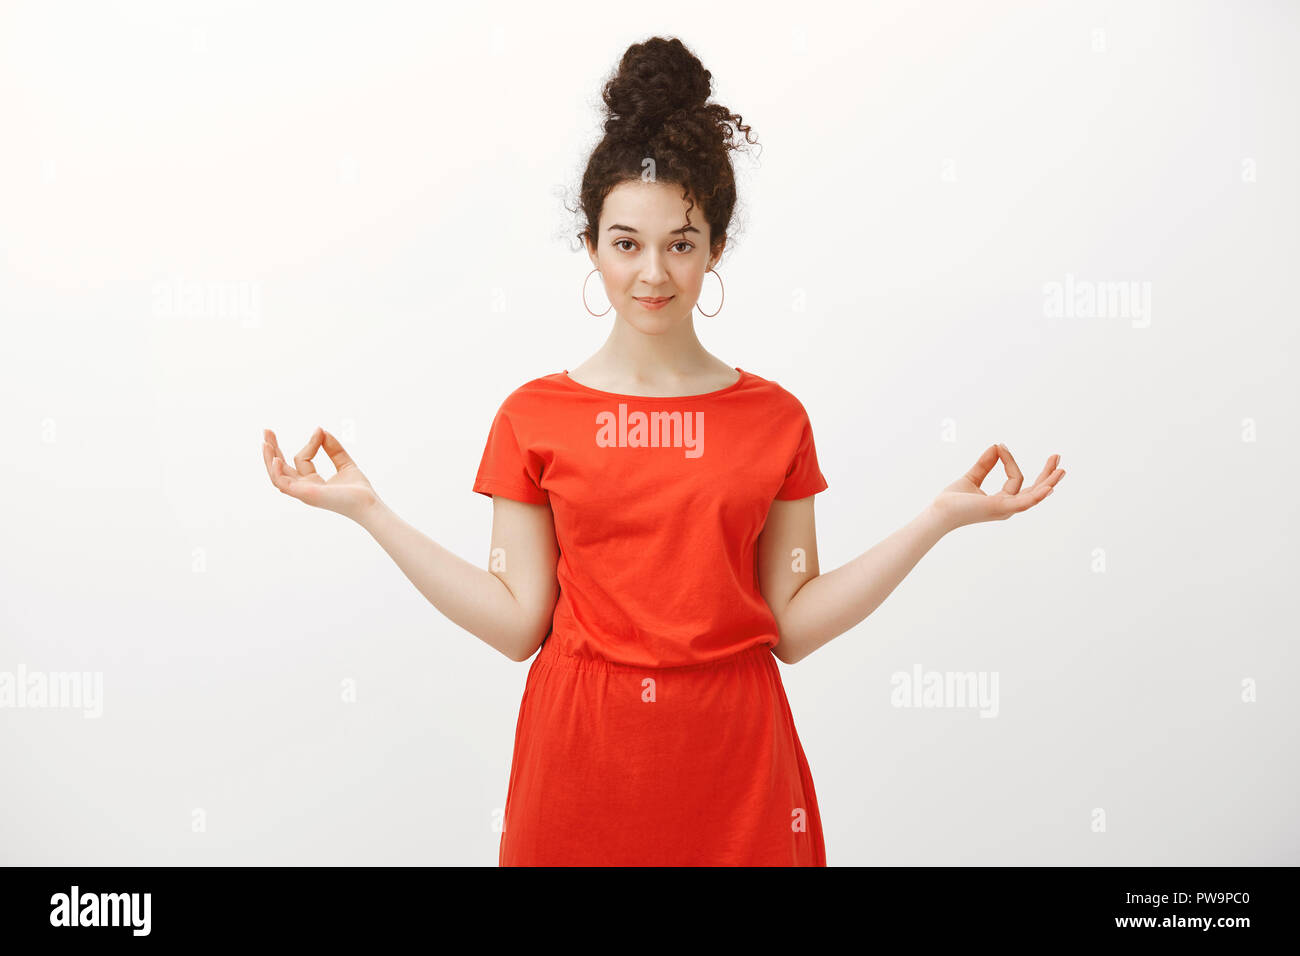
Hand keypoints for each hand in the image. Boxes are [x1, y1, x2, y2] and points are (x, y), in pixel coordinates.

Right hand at [261, 426, 378, 521]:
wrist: (369, 503)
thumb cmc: (358, 490)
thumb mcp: (344, 462)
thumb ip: (333, 448)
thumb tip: (321, 430)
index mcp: (311, 482)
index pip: (302, 458)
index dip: (311, 443)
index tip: (320, 431)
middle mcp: (304, 487)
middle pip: (281, 468)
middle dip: (272, 449)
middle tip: (267, 431)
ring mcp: (303, 492)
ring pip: (277, 476)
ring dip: (269, 459)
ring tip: (265, 441)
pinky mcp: (306, 494)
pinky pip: (284, 485)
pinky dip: (277, 472)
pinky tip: (275, 459)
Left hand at [930, 443, 1063, 531]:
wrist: (939, 512)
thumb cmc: (952, 501)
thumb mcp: (971, 477)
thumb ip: (984, 464)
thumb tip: (996, 447)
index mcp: (1002, 500)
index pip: (1015, 478)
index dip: (1009, 460)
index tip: (999, 446)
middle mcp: (1008, 507)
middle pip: (1034, 489)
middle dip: (1047, 474)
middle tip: (1057, 457)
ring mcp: (1006, 509)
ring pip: (1034, 495)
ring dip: (1048, 482)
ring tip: (1061, 469)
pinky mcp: (1000, 508)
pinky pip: (1024, 502)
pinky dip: (1037, 495)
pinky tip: (1048, 488)